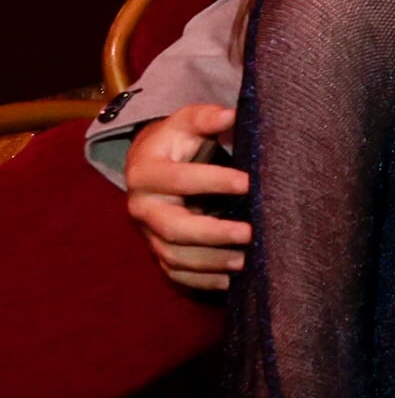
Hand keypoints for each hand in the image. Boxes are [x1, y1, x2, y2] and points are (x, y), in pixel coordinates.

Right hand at [129, 102, 253, 290]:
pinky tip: (231, 283)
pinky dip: (203, 281)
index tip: (248, 182)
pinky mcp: (158, 252)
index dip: (213, 181)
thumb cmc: (177, 142)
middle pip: (173, 227)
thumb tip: (232, 114)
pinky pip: (176, 274)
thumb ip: (205, 118)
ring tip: (246, 262)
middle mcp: (142, 207)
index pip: (179, 180)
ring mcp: (148, 234)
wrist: (151, 166)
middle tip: (250, 233)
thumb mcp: (185, 124)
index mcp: (146, 172)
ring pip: (174, 256)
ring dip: (211, 262)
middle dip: (212, 233)